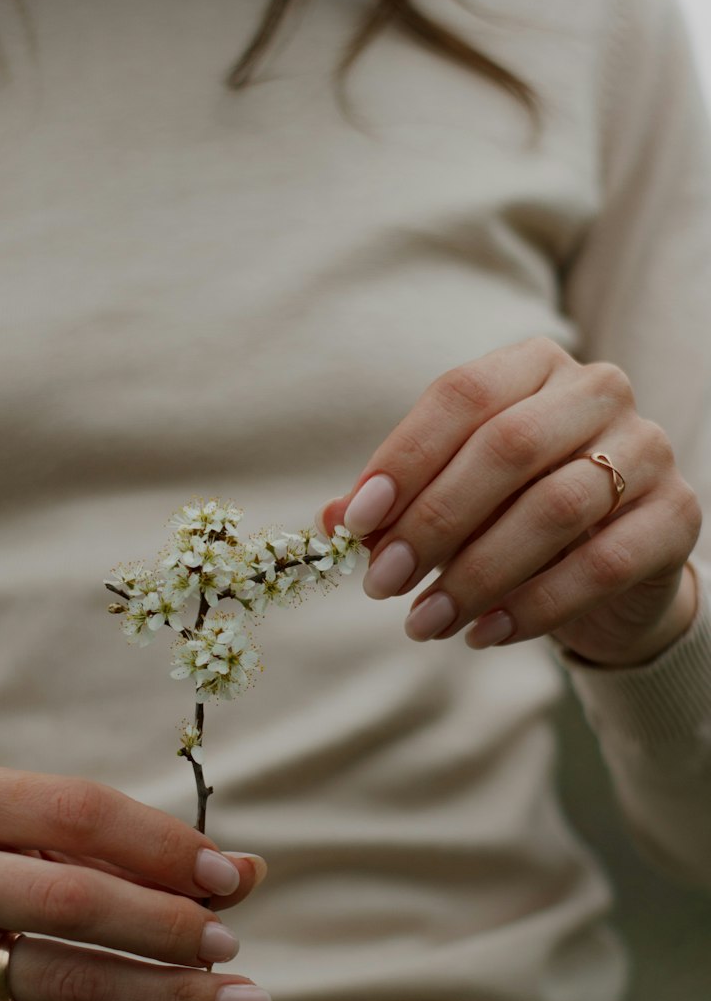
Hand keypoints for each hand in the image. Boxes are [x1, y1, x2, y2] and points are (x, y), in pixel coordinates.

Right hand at [0, 764, 269, 1000]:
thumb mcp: (21, 826)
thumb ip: (125, 843)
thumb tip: (245, 874)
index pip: (78, 812)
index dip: (163, 845)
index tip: (227, 876)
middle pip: (74, 902)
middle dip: (169, 928)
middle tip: (230, 944)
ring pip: (67, 983)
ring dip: (166, 995)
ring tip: (236, 999)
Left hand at [317, 338, 701, 666]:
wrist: (612, 569)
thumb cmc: (513, 516)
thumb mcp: (451, 501)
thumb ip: (394, 504)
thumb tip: (326, 522)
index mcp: (533, 366)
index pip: (461, 396)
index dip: (402, 460)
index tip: (354, 523)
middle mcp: (597, 391)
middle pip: (506, 448)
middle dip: (433, 523)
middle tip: (382, 583)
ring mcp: (647, 449)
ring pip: (554, 508)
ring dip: (477, 574)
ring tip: (424, 622)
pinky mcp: (675, 516)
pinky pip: (601, 563)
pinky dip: (534, 606)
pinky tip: (484, 634)